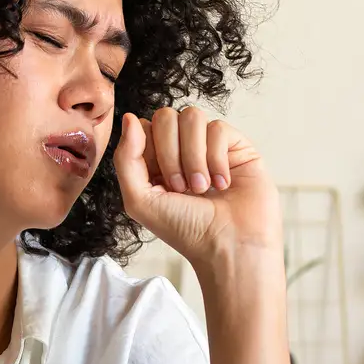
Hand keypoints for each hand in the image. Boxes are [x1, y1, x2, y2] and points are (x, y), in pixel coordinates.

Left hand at [113, 106, 281, 271]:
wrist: (229, 247)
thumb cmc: (186, 230)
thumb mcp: (141, 200)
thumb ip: (126, 159)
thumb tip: (130, 118)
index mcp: (157, 161)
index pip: (145, 126)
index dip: (147, 146)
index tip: (158, 180)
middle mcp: (183, 150)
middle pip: (166, 116)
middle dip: (170, 153)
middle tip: (181, 188)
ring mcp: (210, 146)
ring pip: (192, 117)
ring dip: (193, 156)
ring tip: (202, 188)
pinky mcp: (237, 147)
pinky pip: (219, 128)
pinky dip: (216, 158)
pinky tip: (222, 184)